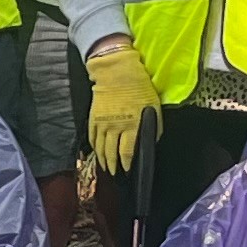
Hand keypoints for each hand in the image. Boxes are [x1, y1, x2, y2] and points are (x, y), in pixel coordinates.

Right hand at [84, 32, 159, 174]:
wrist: (116, 72)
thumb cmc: (139, 87)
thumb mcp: (153, 106)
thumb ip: (153, 126)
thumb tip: (151, 141)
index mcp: (132, 125)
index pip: (128, 152)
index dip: (128, 164)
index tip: (128, 171)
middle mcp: (115, 127)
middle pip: (112, 153)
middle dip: (114, 166)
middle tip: (116, 174)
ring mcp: (102, 123)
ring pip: (101, 148)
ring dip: (103, 160)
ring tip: (106, 168)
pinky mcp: (94, 118)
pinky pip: (92, 137)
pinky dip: (94, 147)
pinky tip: (97, 152)